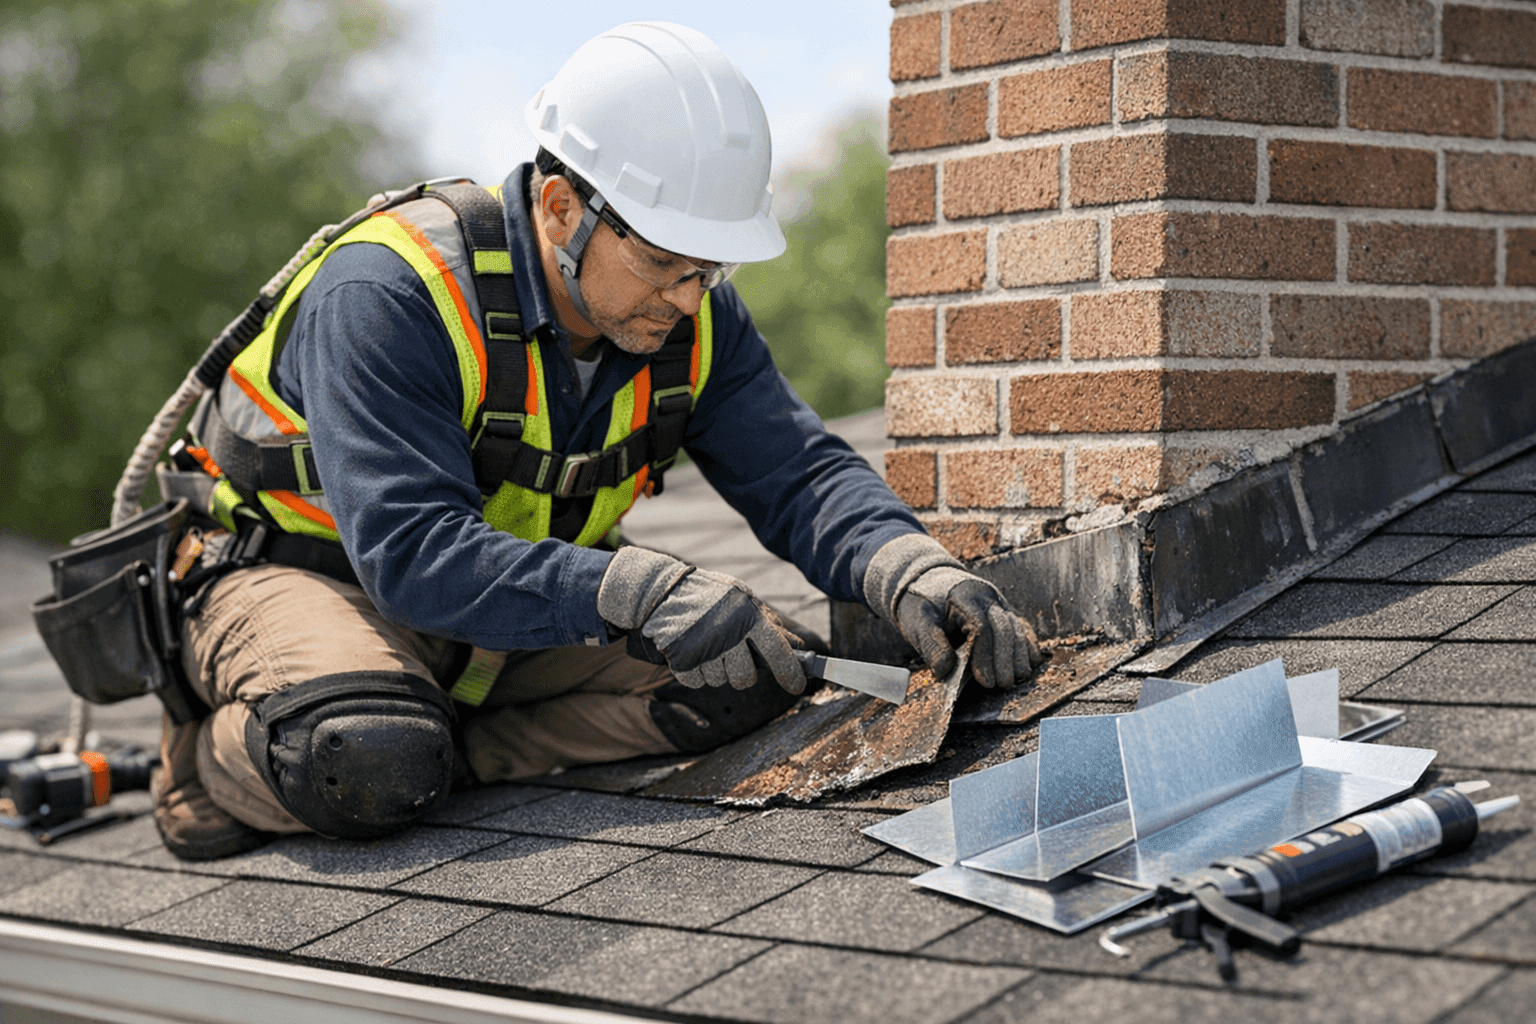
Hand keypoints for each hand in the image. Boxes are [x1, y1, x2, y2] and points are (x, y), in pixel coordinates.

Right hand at [597, 547, 806, 693]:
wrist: (661, 589)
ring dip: (716, 671)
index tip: (796, 686)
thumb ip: (768, 622)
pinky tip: (693, 654)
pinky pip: (696, 683)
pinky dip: (695, 674)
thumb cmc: (708, 595)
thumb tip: (797, 645)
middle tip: (733, 659)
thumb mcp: (741, 598)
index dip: (790, 672)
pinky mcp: (680, 658)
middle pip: (744, 677)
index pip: (777, 651)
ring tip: (708, 648)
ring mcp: (703, 647)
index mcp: (747, 616)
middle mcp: (728, 633)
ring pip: (719, 681)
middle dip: (741, 675)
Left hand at [864, 533, 1039, 687]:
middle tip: (1003, 684)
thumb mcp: (918, 621)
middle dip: (1005, 659)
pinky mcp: (1005, 611)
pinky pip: (1022, 627)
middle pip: (1003, 628)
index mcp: (963, 596)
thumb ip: (930, 644)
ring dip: (1020, 655)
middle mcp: (987, 597)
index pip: (980, 627)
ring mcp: (999, 602)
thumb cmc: (922, 604)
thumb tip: (945, 670)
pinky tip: (1030, 663)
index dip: (984, 656)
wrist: (930, 582)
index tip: (985, 681)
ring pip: (1017, 627)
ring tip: (1018, 679)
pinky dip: (1027, 645)